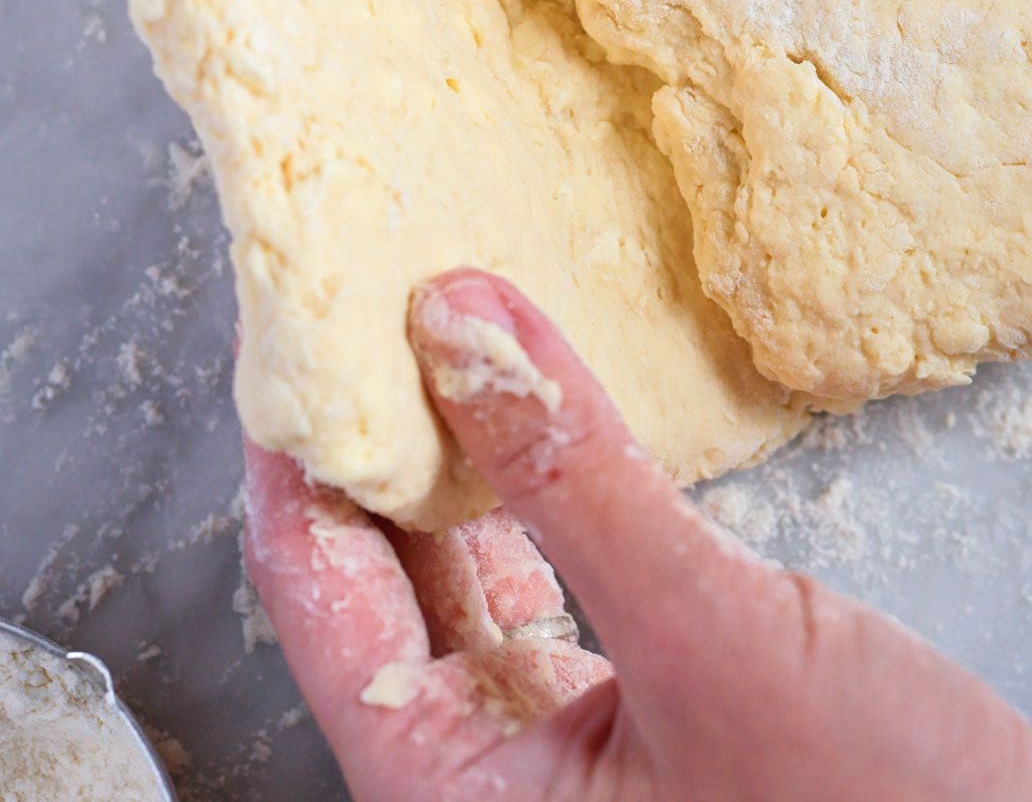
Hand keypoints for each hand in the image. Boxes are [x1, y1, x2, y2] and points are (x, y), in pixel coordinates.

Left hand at [243, 271, 1031, 799]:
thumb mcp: (715, 639)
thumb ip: (577, 482)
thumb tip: (460, 324)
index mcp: (457, 800)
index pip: (320, 603)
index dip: (297, 458)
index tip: (297, 327)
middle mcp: (492, 777)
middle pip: (380, 582)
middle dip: (371, 440)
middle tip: (364, 299)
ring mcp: (566, 744)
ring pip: (467, 572)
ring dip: (455, 454)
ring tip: (440, 326)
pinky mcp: (640, 704)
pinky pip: (551, 575)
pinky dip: (540, 487)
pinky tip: (540, 405)